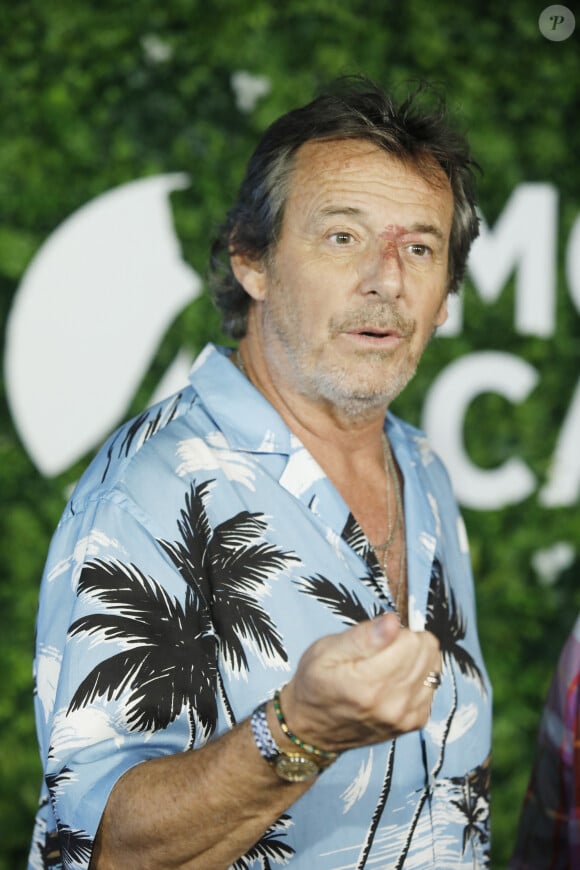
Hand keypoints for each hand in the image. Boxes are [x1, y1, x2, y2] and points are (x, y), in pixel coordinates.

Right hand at [280, 612, 440, 751]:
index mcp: (369, 685)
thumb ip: (362, 636)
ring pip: (433, 667)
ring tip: (387, 666)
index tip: (376, 640)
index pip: (412, 641)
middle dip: (406, 643)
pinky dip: (417, 677)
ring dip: (414, 660)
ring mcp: (406, 717)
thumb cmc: (316, 684)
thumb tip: (393, 622)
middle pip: (427, 652)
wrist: (313, 728)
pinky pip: (432, 684)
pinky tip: (395, 680)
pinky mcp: (414, 723)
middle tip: (380, 652)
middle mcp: (393, 705)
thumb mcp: (326, 651)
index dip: (395, 631)